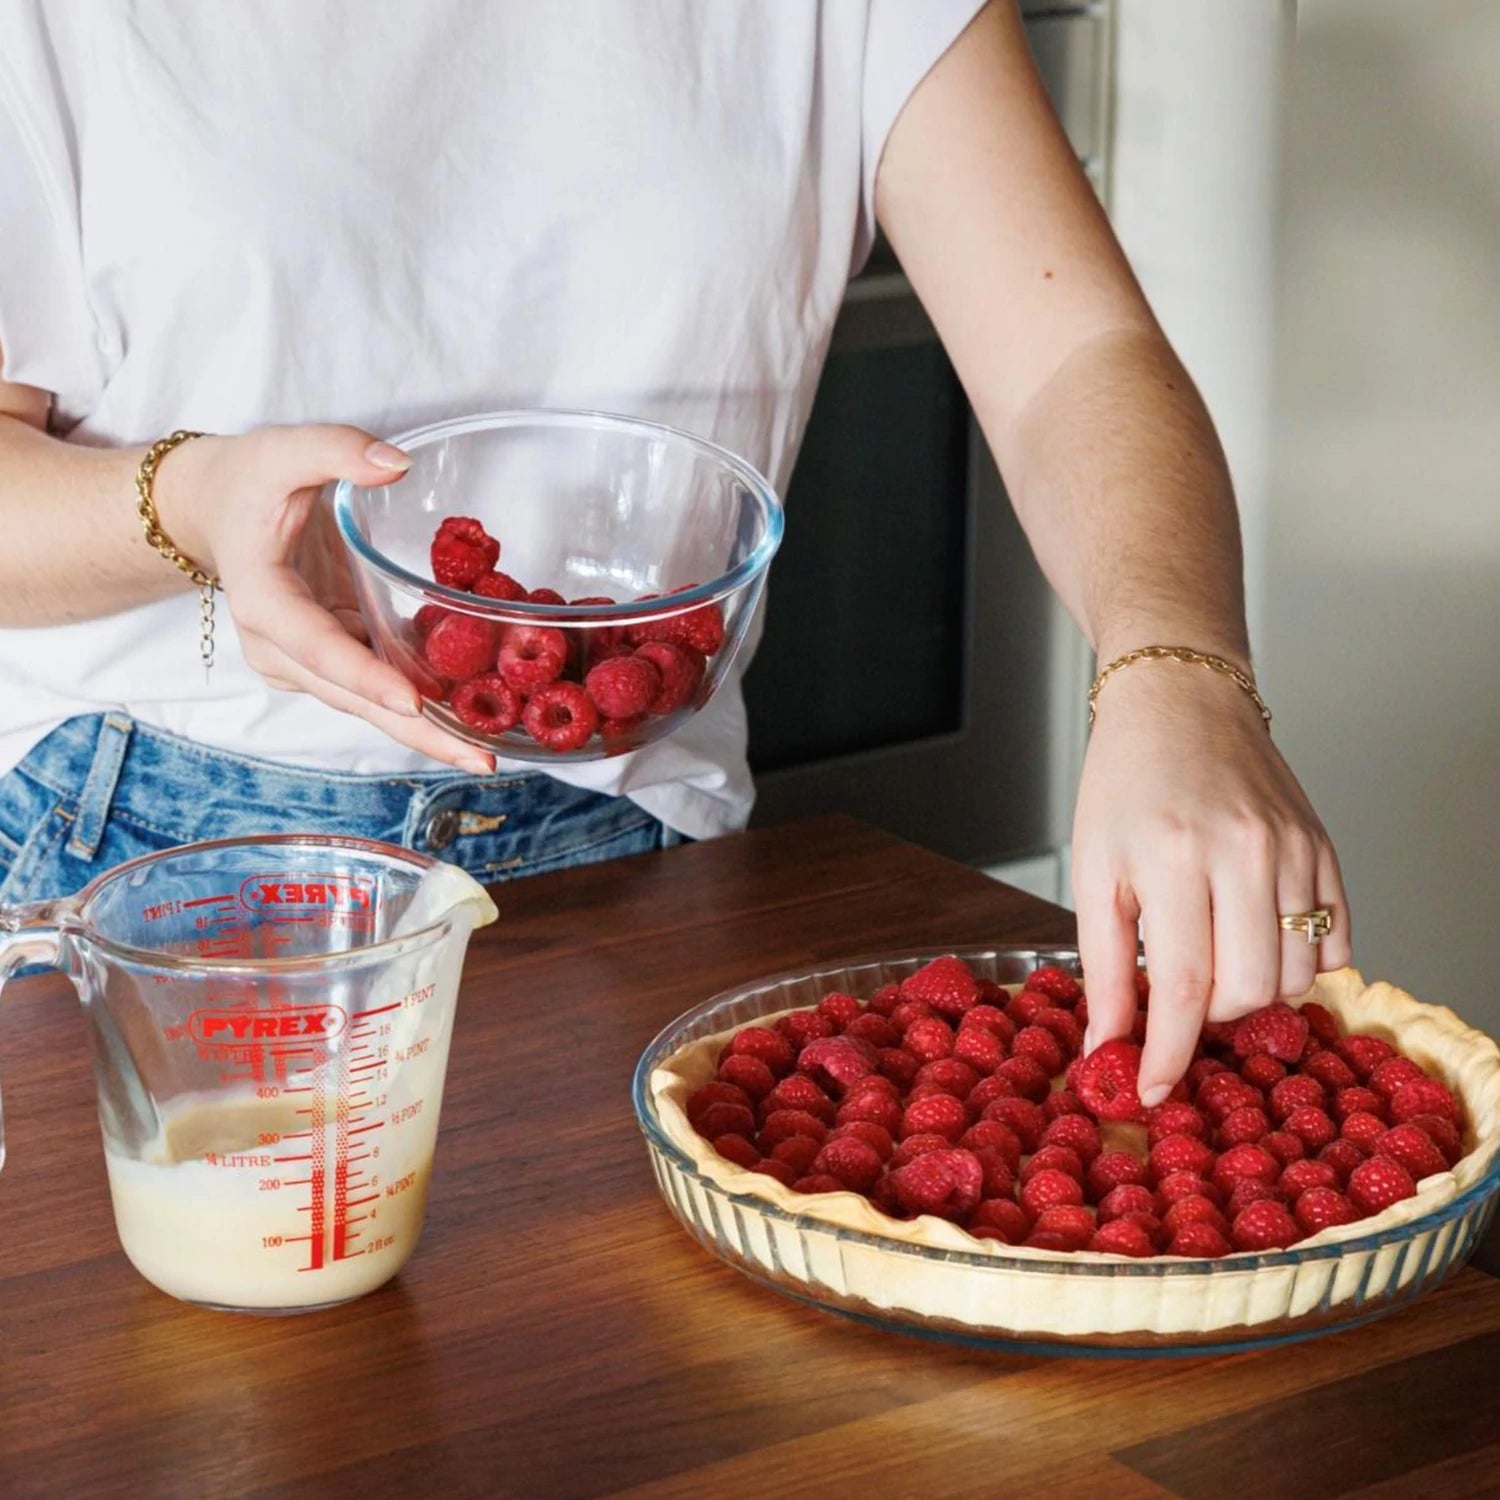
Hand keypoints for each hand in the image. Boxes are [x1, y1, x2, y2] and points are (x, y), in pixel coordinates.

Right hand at [154, 424, 493, 773]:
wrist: (217, 509)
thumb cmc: (247, 480)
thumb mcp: (283, 450)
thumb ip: (336, 449)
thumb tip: (396, 464)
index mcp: (262, 601)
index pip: (318, 646)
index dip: (366, 677)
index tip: (413, 703)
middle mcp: (278, 647)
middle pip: (351, 697)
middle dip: (414, 732)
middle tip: (479, 761)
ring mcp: (302, 662)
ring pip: (366, 705)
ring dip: (425, 733)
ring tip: (485, 755)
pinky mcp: (327, 662)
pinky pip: (375, 690)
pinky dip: (420, 709)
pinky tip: (472, 726)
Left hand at [1071, 662, 1351, 1104]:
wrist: (1179, 702)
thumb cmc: (1124, 782)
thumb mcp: (1094, 869)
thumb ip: (1103, 962)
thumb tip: (1108, 1045)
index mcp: (1174, 857)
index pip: (1185, 988)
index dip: (1169, 1054)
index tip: (1152, 1091)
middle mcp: (1243, 853)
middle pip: (1249, 990)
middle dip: (1212, 1020)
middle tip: (1181, 999)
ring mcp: (1293, 850)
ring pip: (1297, 974)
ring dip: (1256, 992)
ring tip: (1215, 959)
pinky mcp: (1324, 847)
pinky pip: (1335, 939)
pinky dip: (1303, 962)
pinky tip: (1258, 939)